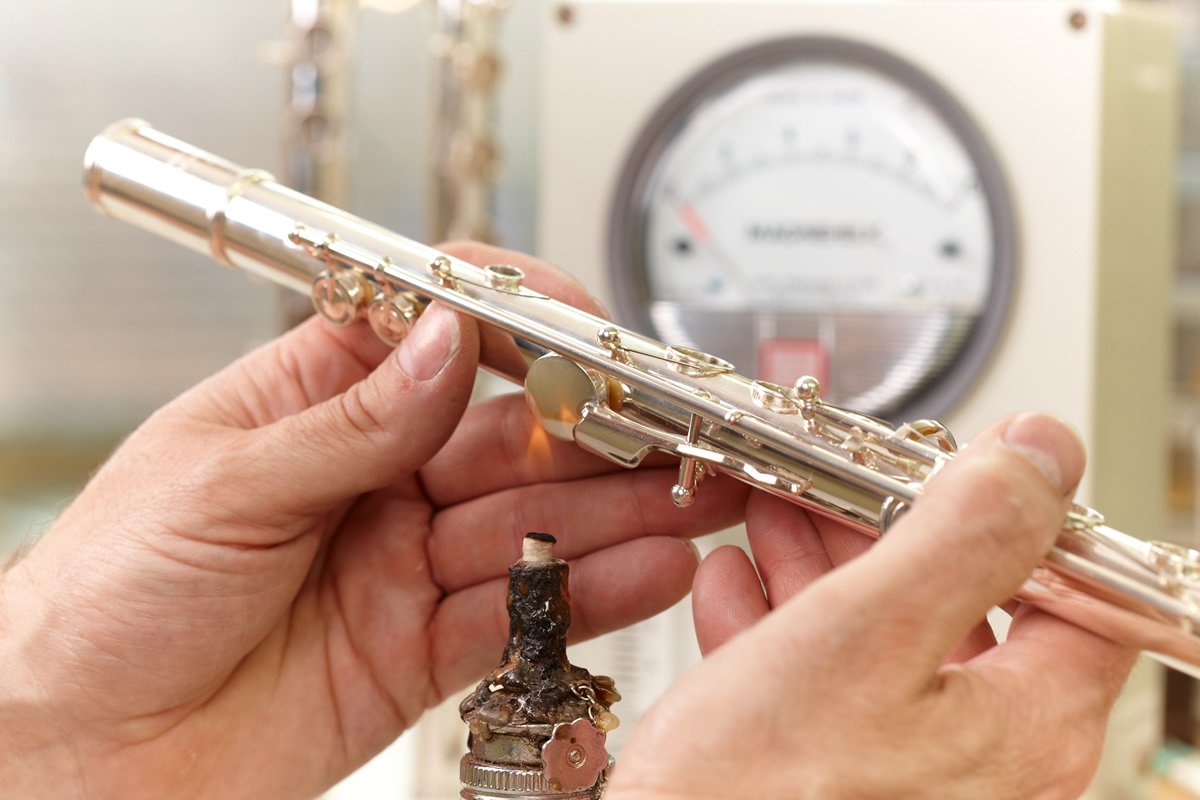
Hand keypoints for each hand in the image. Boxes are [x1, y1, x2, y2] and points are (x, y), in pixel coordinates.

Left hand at [0, 243, 748, 798]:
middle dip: (596, 432)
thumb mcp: (221, 483)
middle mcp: (370, 480)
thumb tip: (444, 340)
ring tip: (693, 500)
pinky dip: (588, 594)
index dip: (514, 324)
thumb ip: (351, 422)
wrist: (77, 754)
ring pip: (527, 526)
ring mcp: (401, 563)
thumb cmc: (104, 598)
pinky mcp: (419, 649)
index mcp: (310, 407)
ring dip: (614, 514)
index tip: (583, 329)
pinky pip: (518, 614)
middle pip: (504, 438)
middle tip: (673, 428)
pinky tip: (649, 572)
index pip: (433, 337)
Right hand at [608, 413, 1137, 799]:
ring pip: (886, 642)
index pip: (1078, 591)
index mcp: (1021, 730)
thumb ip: (965, 536)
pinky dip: (784, 626)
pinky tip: (734, 585)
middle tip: (846, 477)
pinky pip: (828, 688)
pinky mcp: (838, 780)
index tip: (960, 465)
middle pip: (965, 606)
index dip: (1023, 514)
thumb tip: (1041, 455)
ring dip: (829, 565)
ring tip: (779, 509)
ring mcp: (906, 776)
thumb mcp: (865, 636)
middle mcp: (981, 764)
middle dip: (892, 526)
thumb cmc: (751, 799)